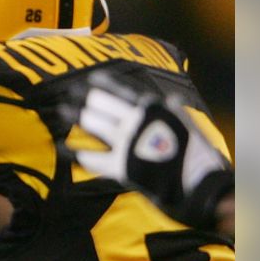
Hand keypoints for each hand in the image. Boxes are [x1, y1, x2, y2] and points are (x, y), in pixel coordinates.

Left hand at [64, 71, 232, 229]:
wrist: (199, 182)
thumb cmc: (197, 154)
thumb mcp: (189, 125)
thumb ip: (175, 112)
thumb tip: (171, 98)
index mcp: (153, 110)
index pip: (125, 91)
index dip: (106, 84)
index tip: (91, 78)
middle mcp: (137, 122)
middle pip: (103, 105)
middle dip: (85, 98)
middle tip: (69, 92)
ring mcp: (126, 143)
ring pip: (94, 125)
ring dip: (76, 115)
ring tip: (61, 109)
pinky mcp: (119, 165)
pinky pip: (90, 157)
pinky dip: (73, 152)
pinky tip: (60, 147)